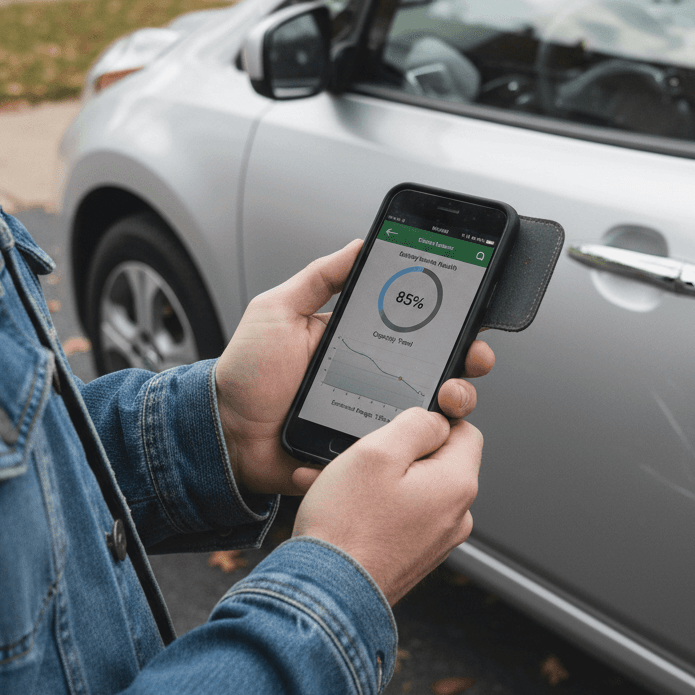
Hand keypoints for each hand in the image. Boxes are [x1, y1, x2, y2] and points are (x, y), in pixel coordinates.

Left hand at [214, 241, 494, 495]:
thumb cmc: (246, 373)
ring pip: (431, 414)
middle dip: (467, 364)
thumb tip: (360, 244)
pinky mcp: (364, 450)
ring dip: (453, 405)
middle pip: (439, 371)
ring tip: (446, 397)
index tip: (471, 318)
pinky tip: (420, 432)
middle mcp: (375, 379)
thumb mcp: (277, 310)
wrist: (224, 433)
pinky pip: (402, 451)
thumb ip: (319, 277)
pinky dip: (419, 443)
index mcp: (360, 342)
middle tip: (471, 359)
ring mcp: (373, 416)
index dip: (451, 324)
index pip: (417, 330)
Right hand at [292, 408, 481, 604]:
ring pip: (411, 488)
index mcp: (457, 485)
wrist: (325, 595)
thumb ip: (416, 424)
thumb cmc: (347, 528)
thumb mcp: (378, 452)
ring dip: (377, 479)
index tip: (398, 427)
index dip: (431, 421)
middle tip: (360, 456)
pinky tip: (340, 505)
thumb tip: (436, 420)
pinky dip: (373, 506)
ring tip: (339, 482)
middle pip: (436, 461)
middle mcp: (456, 515)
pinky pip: (399, 515)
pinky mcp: (414, 556)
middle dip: (397, 453)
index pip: (464, 431)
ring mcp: (435, 540)